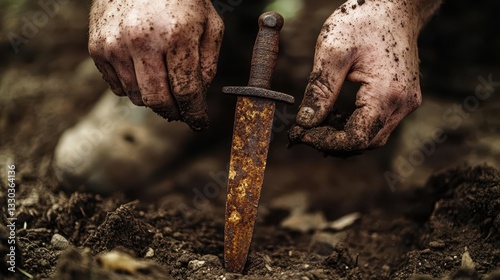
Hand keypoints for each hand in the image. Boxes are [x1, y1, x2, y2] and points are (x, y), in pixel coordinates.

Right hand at [89, 0, 223, 130]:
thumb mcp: (209, 24)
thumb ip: (208, 63)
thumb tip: (198, 97)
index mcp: (176, 36)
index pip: (186, 92)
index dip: (196, 113)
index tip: (199, 122)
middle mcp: (141, 42)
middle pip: (157, 101)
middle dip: (173, 112)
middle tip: (182, 111)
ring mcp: (114, 45)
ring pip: (136, 97)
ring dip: (153, 98)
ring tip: (163, 81)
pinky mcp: (97, 47)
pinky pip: (116, 86)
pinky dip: (132, 86)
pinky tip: (142, 69)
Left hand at [290, 0, 428, 152]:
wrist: (394, 5)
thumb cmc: (363, 21)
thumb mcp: (333, 51)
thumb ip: (319, 90)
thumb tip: (304, 122)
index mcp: (386, 93)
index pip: (356, 139)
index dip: (326, 142)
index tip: (301, 134)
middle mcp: (402, 103)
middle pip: (365, 142)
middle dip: (334, 142)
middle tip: (306, 131)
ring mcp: (406, 102)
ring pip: (373, 136)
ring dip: (345, 136)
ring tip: (318, 123)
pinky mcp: (403, 98)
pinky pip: (378, 123)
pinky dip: (356, 125)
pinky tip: (335, 115)